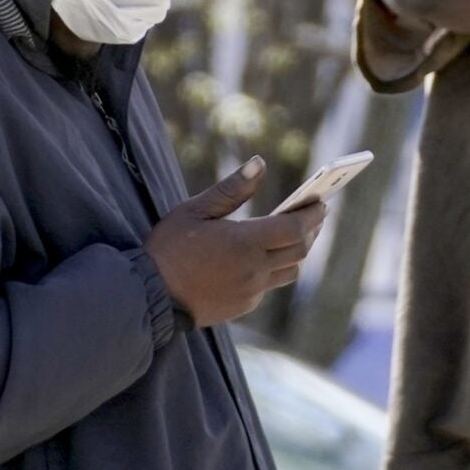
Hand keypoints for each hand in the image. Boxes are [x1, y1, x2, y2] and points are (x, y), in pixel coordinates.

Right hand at [143, 157, 326, 328]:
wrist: (147, 296)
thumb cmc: (168, 248)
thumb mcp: (194, 210)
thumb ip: (231, 189)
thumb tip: (259, 163)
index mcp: (244, 243)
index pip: (295, 228)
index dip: (312, 215)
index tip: (321, 203)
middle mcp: (254, 270)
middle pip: (300, 250)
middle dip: (311, 231)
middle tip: (314, 215)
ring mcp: (251, 291)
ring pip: (290, 271)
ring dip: (296, 252)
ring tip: (295, 235)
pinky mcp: (244, 306)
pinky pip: (269, 286)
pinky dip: (274, 270)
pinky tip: (264, 258)